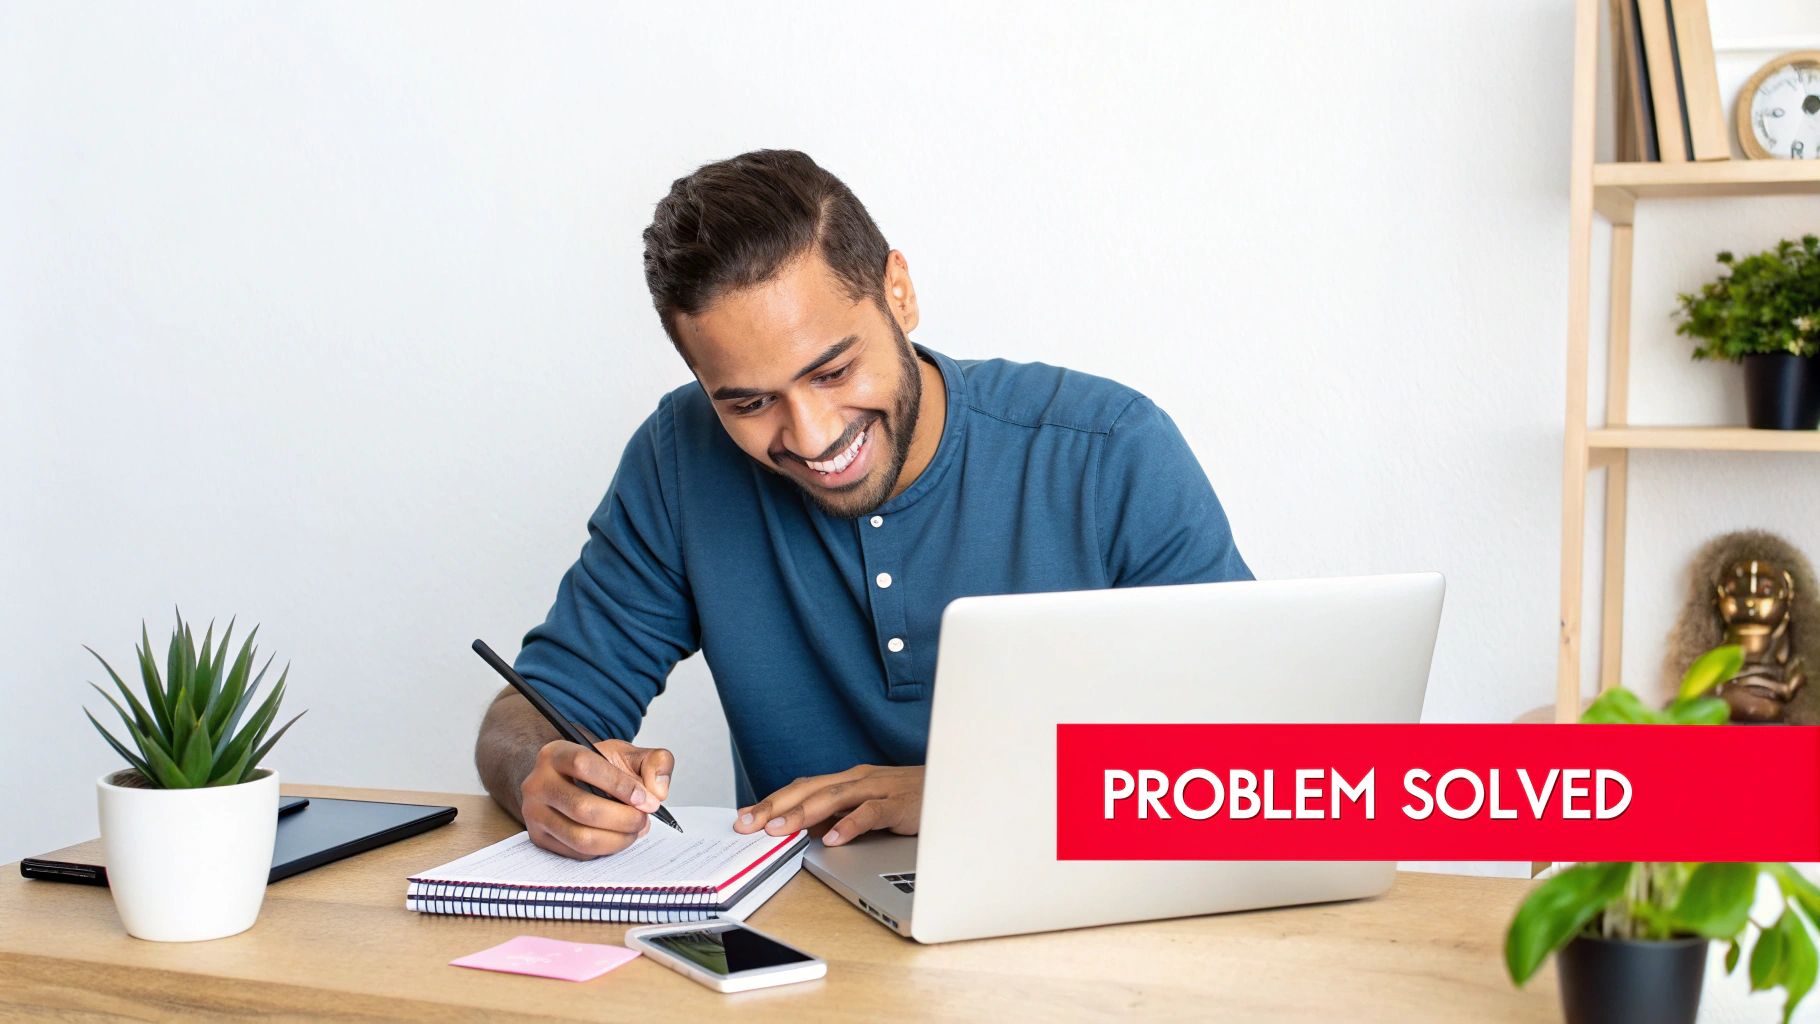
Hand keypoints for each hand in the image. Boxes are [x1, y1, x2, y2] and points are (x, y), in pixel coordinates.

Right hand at [520, 738, 673, 859]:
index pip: (583, 765)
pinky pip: (577, 853)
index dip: (620, 785)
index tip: (646, 799)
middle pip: (583, 808)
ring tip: (635, 830)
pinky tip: (617, 837)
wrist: (571, 782)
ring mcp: (534, 814)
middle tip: (644, 819)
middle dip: (624, 818)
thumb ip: (655, 762)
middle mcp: (538, 783)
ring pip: (580, 837)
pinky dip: (605, 850)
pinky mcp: (539, 838)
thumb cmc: (599, 768)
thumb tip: (658, 791)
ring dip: (617, 839)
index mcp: (556, 754)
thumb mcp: (628, 754)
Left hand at [734, 764, 922, 846]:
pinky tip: (835, 839)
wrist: (953, 788)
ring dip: (803, 814)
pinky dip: (851, 825)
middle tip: (747, 824)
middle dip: (774, 806)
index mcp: (846, 780)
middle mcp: (857, 779)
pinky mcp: (898, 803)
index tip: (742, 817)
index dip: (770, 801)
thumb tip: (802, 834)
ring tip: (779, 831)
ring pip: (833, 798)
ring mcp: (878, 789)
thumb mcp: (866, 807)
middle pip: (808, 789)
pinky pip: (871, 813)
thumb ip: (838, 817)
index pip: (801, 787)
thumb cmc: (908, 799)